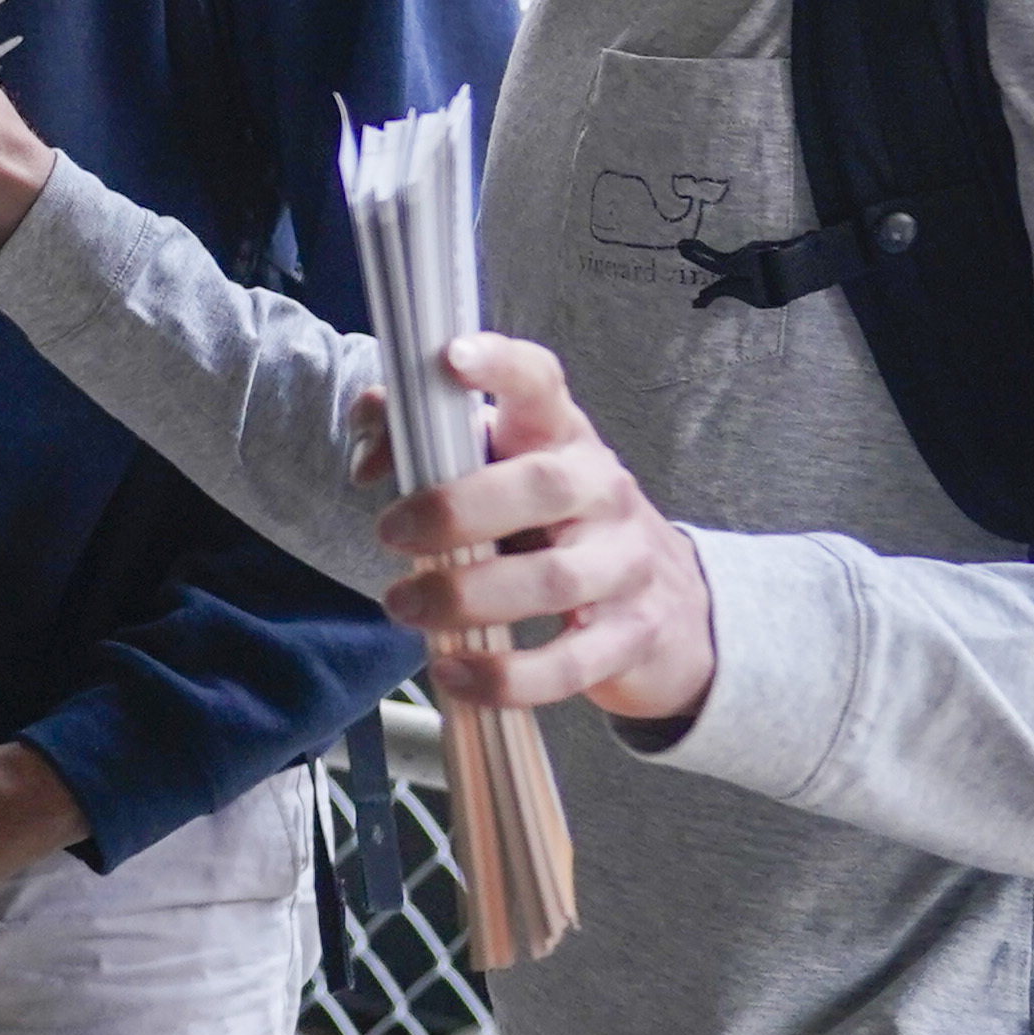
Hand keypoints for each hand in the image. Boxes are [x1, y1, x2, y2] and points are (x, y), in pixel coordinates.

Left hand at [375, 333, 715, 726]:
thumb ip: (421, 446)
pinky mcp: (630, 636)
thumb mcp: (498, 476)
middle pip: (541, 486)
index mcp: (561, 436)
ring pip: (553, 580)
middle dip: (456, 509)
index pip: (540, 383)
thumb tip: (369, 457)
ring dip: (467, 597)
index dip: (500, 365)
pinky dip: (506, 675)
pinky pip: (570, 663)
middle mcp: (602, 489)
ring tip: (402, 605)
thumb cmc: (550, 528)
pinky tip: (453, 673)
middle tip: (389, 532)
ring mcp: (625, 564)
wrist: (665, 605)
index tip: (451, 359)